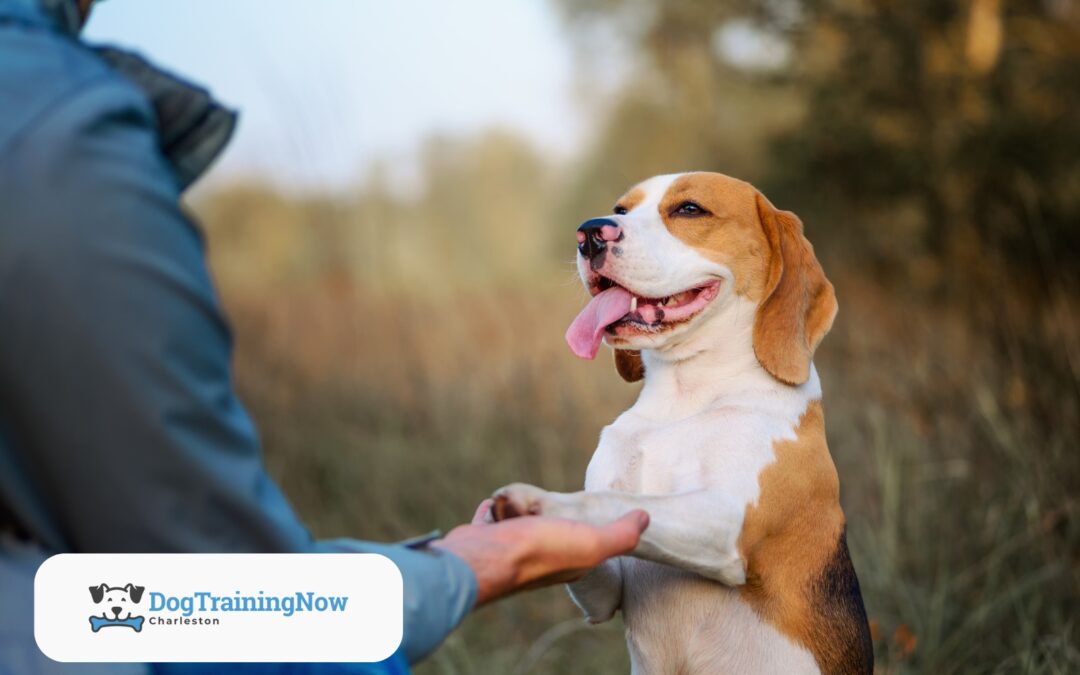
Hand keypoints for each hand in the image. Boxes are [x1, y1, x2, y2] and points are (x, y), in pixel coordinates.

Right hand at [431, 499, 647, 605]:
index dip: (589, 529)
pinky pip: (491, 519)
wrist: (483, 558)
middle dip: (548, 516)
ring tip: (521, 504)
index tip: (591, 514)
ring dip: (519, 509)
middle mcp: (540, 560)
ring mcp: (510, 549)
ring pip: (519, 523)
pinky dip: (494, 511)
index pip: (585, 542)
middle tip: (548, 507)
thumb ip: (621, 535)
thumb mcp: (592, 543)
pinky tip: (495, 506)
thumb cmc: (539, 551)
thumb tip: (646, 518)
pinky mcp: (485, 538)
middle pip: (549, 529)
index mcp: (569, 563)